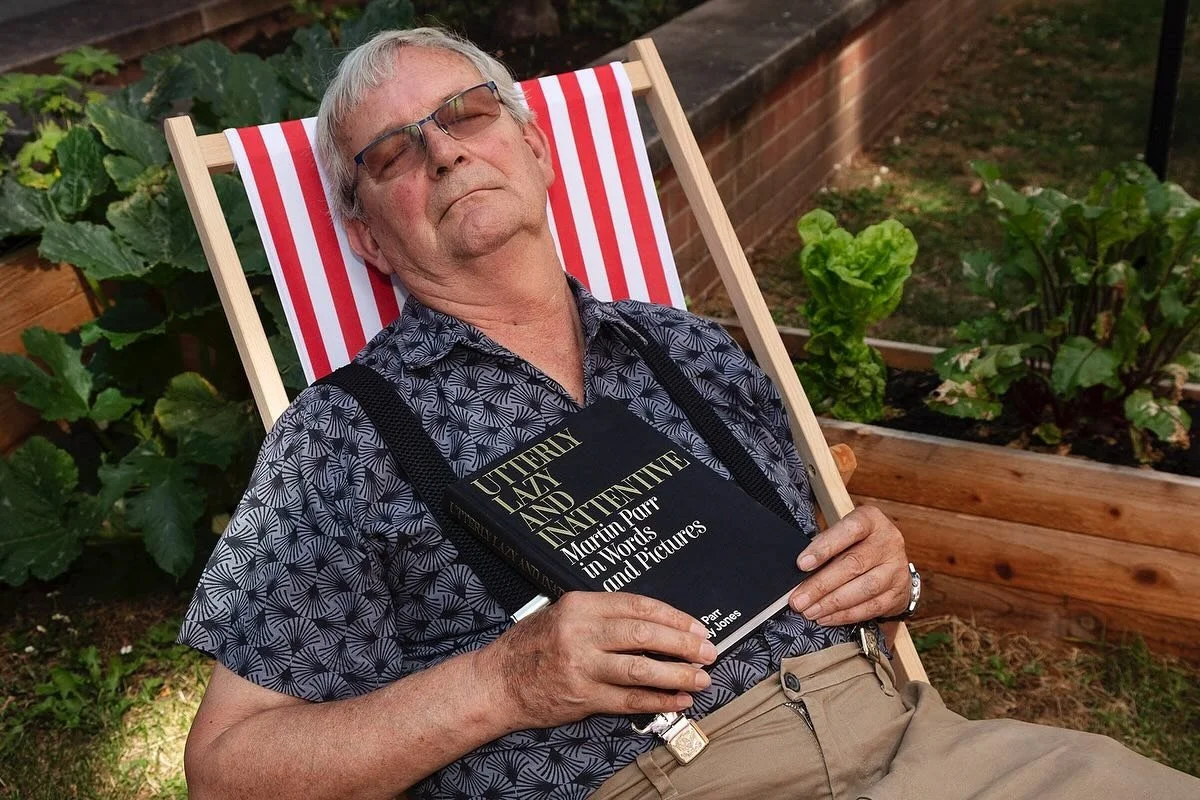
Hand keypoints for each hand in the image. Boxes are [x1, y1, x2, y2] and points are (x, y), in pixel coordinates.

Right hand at [478, 591, 716, 730]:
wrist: (496, 682)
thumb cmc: (532, 645)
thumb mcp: (563, 614)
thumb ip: (603, 614)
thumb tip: (655, 622)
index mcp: (579, 605)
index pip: (637, 606)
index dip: (673, 617)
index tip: (697, 627)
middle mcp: (580, 633)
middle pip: (643, 635)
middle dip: (682, 644)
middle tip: (708, 651)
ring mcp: (581, 667)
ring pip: (640, 669)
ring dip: (677, 674)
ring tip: (701, 678)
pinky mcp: (582, 698)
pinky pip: (629, 700)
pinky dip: (659, 700)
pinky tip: (679, 699)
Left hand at [788, 505, 909, 625]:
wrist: (891, 562)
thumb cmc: (858, 544)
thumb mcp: (844, 534)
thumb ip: (825, 546)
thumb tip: (798, 571)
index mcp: (871, 520)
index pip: (849, 530)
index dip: (824, 547)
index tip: (802, 564)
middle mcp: (888, 541)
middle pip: (853, 564)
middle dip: (821, 585)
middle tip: (798, 599)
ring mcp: (896, 568)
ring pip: (863, 589)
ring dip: (831, 603)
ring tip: (809, 611)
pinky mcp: (898, 593)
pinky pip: (871, 608)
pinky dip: (845, 615)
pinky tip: (826, 617)